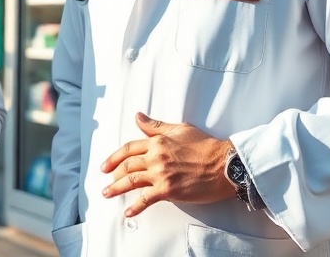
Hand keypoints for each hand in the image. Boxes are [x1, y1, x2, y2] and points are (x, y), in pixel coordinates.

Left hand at [100, 112, 233, 216]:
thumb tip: (138, 117)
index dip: (115, 157)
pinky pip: (146, 199)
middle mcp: (155, 157)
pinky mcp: (168, 190)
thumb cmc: (205, 146)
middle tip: (106, 181)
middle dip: (113, 174)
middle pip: (127, 165)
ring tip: (107, 194)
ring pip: (131, 181)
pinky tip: (128, 212)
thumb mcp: (180, 129)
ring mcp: (161, 174)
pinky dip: (135, 207)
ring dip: (116, 189)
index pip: (129, 148)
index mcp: (157, 141)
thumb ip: (156, 126)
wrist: (224, 164)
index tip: (107, 165)